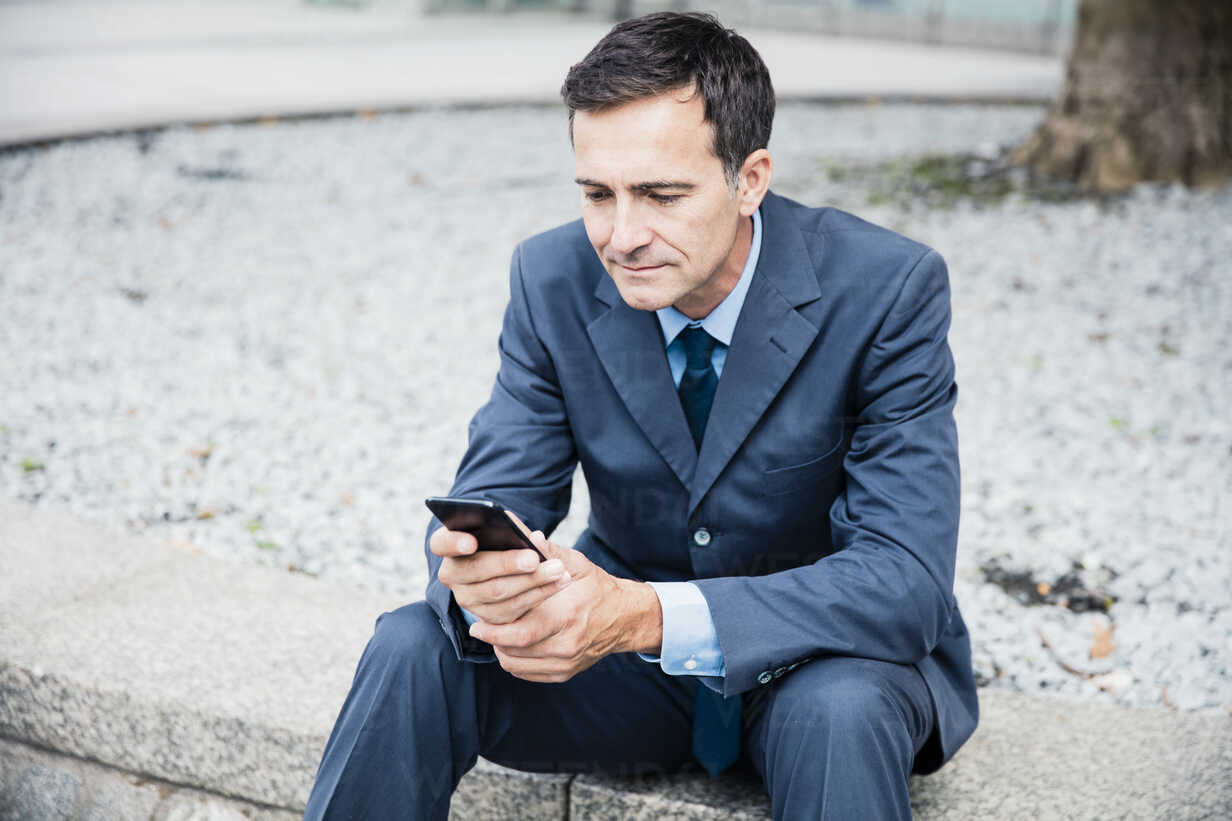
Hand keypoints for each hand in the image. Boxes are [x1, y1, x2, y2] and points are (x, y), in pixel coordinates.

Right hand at [430, 513, 573, 625]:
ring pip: (497, 592)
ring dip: (531, 581)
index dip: (453, 542)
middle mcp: (453, 573)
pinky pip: (512, 610)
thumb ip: (520, 532)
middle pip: (475, 569)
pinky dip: (539, 594)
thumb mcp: (515, 532)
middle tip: (534, 559)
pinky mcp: (487, 617)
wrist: (521, 568)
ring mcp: (467, 597)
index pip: (441, 543)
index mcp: (451, 543)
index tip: (472, 541)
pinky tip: (558, 583)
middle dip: (507, 563)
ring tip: (557, 570)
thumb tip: (535, 538)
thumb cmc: (512, 541)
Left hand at [467, 530, 662, 682]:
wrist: (625, 617)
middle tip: (478, 628)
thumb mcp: (575, 563)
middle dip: (492, 640)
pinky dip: (514, 661)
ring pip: (517, 664)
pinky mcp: (565, 672)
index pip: (521, 632)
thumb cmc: (595, 587)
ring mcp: (567, 662)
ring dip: (501, 650)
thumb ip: (547, 551)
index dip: (494, 631)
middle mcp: (567, 643)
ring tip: (494, 633)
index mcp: (567, 615)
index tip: (476, 623)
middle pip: (515, 651)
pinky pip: (528, 673)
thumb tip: (522, 534)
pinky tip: (510, 644)